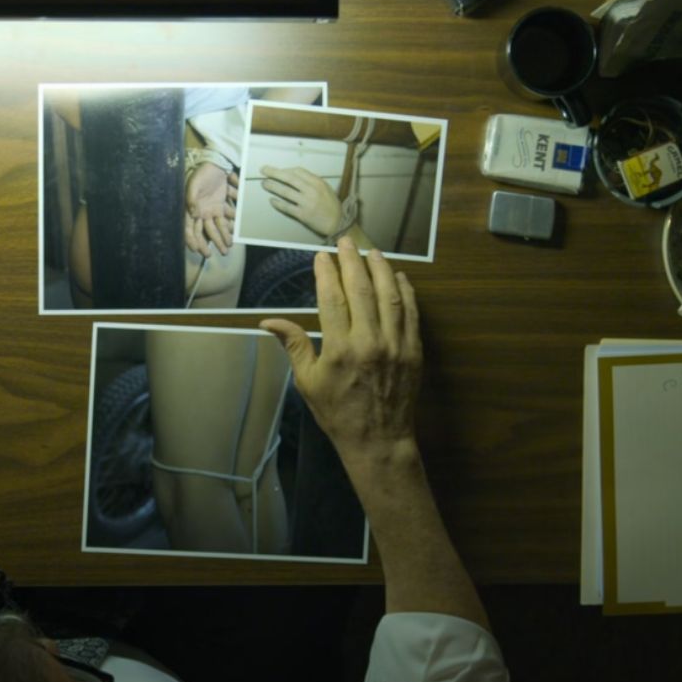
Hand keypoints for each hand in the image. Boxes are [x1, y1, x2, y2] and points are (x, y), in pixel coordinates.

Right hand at [184, 164, 236, 256]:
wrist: (214, 163)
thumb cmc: (201, 173)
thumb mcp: (194, 184)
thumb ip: (192, 198)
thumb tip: (193, 213)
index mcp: (191, 209)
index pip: (189, 229)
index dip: (192, 240)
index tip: (197, 251)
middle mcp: (200, 213)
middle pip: (204, 232)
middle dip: (210, 244)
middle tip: (216, 255)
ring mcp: (211, 210)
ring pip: (217, 227)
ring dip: (222, 237)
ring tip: (229, 246)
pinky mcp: (220, 205)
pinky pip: (226, 218)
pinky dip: (230, 225)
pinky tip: (235, 232)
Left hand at [259, 165, 346, 238]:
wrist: (338, 223)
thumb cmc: (331, 205)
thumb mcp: (325, 188)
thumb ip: (312, 181)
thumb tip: (295, 175)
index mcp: (318, 182)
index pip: (298, 171)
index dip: (286, 170)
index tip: (279, 171)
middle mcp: (311, 191)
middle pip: (289, 178)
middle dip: (274, 173)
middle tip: (264, 170)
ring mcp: (306, 203)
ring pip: (286, 192)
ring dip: (273, 186)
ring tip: (264, 183)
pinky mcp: (303, 215)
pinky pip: (287, 207)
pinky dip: (278, 203)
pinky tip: (272, 200)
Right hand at [259, 238, 422, 466]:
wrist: (378, 440)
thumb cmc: (338, 413)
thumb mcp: (308, 382)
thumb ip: (294, 346)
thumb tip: (267, 321)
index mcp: (339, 350)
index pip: (332, 298)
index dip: (326, 273)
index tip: (321, 256)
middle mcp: (369, 342)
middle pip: (361, 289)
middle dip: (351, 261)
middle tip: (345, 241)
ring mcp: (395, 345)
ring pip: (390, 295)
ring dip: (381, 269)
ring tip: (372, 252)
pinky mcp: (413, 351)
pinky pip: (411, 313)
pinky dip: (406, 291)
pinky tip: (398, 277)